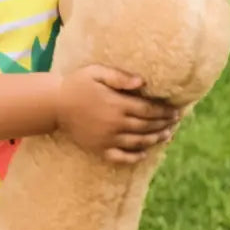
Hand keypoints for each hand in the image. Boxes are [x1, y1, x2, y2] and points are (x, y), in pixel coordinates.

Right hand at [56, 65, 179, 162]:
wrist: (53, 105)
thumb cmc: (77, 84)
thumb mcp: (96, 72)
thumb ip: (119, 77)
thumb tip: (142, 82)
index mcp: (116, 104)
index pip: (148, 110)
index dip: (164, 112)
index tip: (176, 111)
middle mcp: (114, 124)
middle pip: (146, 127)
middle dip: (163, 125)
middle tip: (175, 123)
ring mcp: (107, 139)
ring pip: (138, 142)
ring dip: (155, 140)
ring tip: (166, 135)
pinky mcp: (99, 149)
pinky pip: (120, 157)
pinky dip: (134, 157)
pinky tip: (144, 154)